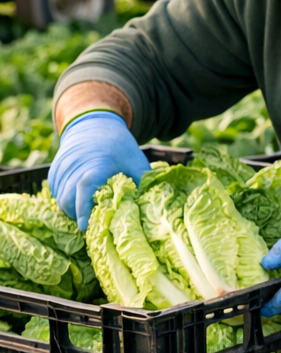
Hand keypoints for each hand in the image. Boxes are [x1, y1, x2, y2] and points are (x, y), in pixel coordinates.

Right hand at [47, 111, 150, 229]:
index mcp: (96, 165)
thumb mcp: (137, 162)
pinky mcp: (54, 171)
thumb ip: (143, 184)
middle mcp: (75, 167)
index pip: (85, 188)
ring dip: (72, 210)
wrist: (95, 125)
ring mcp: (62, 169)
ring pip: (60, 199)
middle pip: (68, 199)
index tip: (85, 227)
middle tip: (94, 225)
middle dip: (78, 216)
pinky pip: (56, 192)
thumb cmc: (119, 147)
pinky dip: (66, 201)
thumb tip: (153, 208)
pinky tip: (80, 202)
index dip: (83, 208)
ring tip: (89, 214)